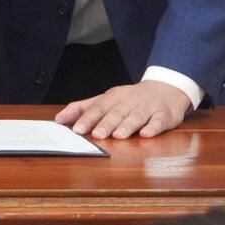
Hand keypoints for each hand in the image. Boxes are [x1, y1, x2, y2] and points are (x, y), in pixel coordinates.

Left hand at [55, 80, 192, 138]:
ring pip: (136, 117)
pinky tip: (146, 134)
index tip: (76, 129)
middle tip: (96, 134)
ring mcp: (147, 107)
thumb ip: (83, 108)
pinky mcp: (163, 115)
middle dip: (106, 123)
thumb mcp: (106, 99)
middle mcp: (129, 101)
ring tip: (118, 135)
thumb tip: (59, 118)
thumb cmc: (130, 98)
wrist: (165, 88)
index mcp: (113, 97)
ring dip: (127, 126)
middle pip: (116, 113)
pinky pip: (158, 121)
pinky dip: (152, 128)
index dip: (87, 118)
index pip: (98, 108)